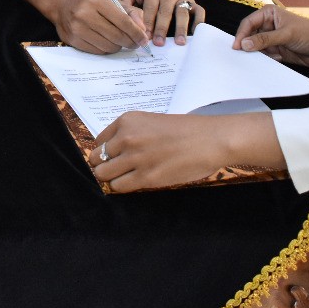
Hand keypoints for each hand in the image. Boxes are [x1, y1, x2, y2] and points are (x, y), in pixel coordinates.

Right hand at [54, 0, 149, 53]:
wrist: (63, 6)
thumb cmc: (91, 2)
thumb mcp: (109, 0)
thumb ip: (129, 11)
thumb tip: (142, 29)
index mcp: (96, 1)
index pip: (122, 21)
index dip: (136, 32)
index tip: (144, 39)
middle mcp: (84, 14)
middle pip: (116, 36)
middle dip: (130, 42)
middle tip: (135, 43)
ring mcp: (77, 28)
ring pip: (108, 46)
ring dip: (118, 46)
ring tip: (119, 41)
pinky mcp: (73, 40)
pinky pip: (98, 51)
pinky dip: (106, 49)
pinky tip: (106, 42)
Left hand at [89, 111, 279, 191]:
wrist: (211, 140)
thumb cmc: (186, 131)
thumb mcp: (151, 122)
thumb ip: (131, 133)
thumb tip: (114, 151)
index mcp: (127, 121)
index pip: (99, 141)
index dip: (105, 151)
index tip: (114, 157)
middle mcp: (126, 137)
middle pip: (96, 158)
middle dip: (104, 165)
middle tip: (117, 169)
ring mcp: (134, 158)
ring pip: (103, 174)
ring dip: (112, 177)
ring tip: (126, 177)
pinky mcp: (145, 177)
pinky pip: (119, 186)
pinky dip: (123, 186)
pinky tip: (135, 182)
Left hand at [120, 0, 202, 45]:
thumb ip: (125, 3)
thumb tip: (122, 18)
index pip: (150, 8)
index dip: (147, 23)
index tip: (145, 37)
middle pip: (166, 12)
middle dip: (162, 29)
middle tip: (159, 43)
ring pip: (183, 12)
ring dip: (181, 28)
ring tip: (179, 42)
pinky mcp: (194, 2)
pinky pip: (200, 12)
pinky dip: (198, 23)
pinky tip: (195, 34)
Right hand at [232, 4, 308, 66]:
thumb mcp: (285, 35)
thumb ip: (264, 40)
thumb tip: (244, 44)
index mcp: (268, 14)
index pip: (248, 23)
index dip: (241, 34)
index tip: (236, 47)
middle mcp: (267, 26)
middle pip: (249, 36)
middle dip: (246, 45)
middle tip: (239, 57)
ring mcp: (271, 39)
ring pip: (255, 47)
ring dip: (254, 54)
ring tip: (252, 61)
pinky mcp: (276, 51)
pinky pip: (264, 56)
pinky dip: (263, 60)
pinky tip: (267, 62)